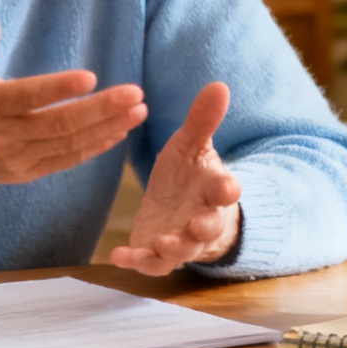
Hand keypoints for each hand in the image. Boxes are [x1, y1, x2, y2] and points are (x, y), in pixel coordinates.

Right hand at [0, 8, 147, 217]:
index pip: (29, 97)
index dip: (59, 89)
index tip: (91, 77)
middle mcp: (4, 136)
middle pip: (59, 124)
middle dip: (101, 110)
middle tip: (136, 94)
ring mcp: (17, 159)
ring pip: (69, 145)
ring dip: (107, 128)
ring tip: (138, 111)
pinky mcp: (25, 173)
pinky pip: (65, 161)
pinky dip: (93, 148)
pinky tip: (118, 132)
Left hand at [112, 83, 241, 275]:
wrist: (179, 208)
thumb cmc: (189, 175)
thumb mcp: (192, 146)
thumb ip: (203, 120)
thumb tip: (219, 84)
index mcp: (213, 191)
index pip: (226, 191)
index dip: (228, 190)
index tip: (228, 188)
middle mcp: (201, 220)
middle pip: (208, 228)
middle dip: (204, 228)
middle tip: (198, 226)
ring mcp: (179, 240)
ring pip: (181, 251)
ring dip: (173, 248)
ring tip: (161, 241)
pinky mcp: (156, 253)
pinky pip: (149, 263)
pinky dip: (135, 261)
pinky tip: (117, 255)